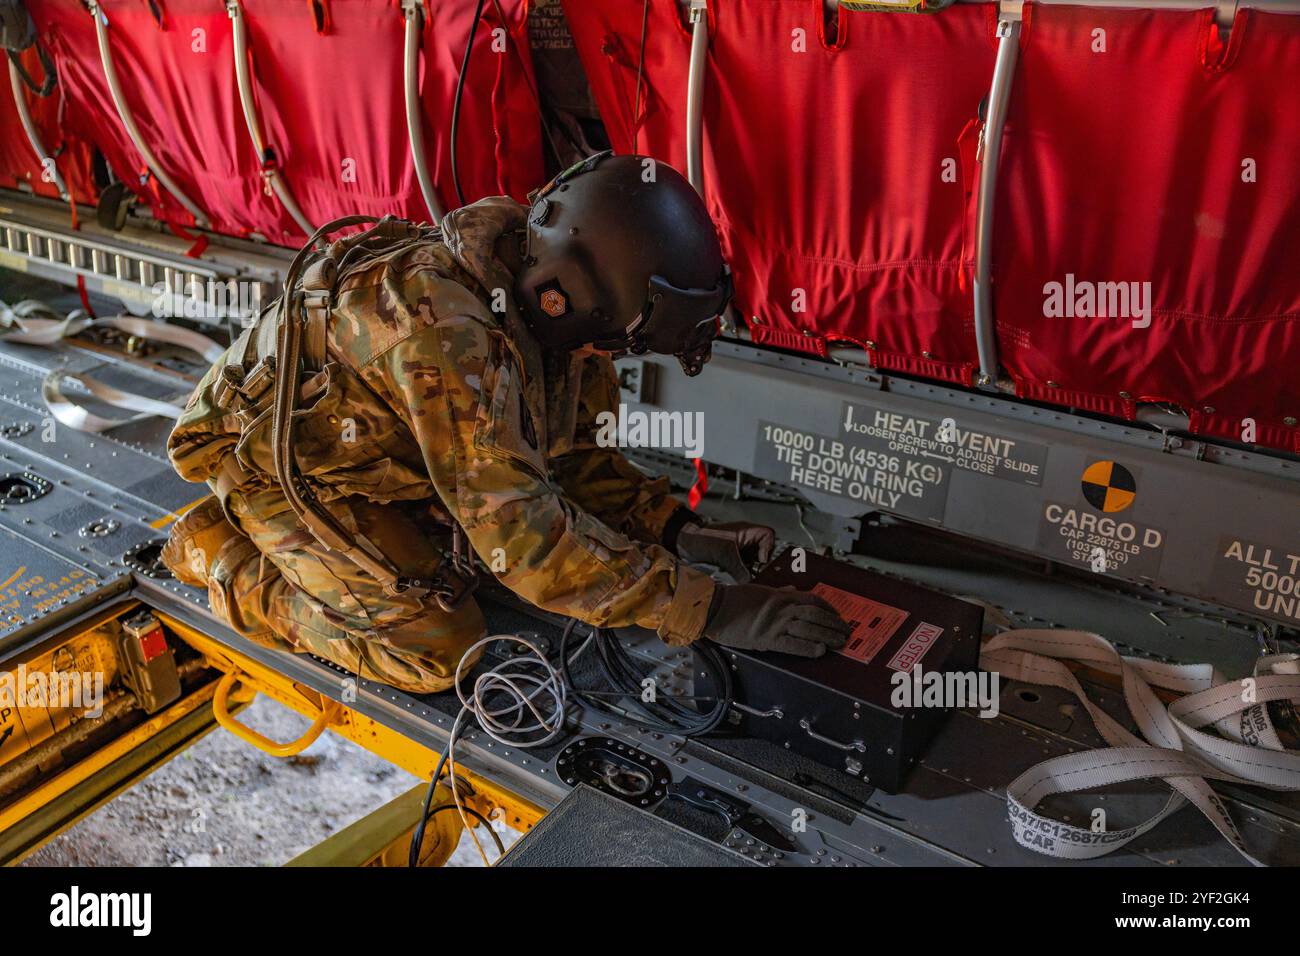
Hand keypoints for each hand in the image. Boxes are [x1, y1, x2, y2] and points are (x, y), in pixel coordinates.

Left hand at [676, 521, 775, 581]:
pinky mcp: (731, 560)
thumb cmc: (702, 539)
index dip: (767, 548)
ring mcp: (738, 550)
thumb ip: (740, 568)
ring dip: (748, 571)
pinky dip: (740, 574)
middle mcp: (745, 540)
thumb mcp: (724, 554)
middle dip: (758, 564)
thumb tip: (750, 582)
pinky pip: (742, 568)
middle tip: (752, 572)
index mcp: (747, 531)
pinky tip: (734, 577)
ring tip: (740, 575)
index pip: (768, 536)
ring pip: (753, 562)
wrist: (683, 544)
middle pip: (763, 552)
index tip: (760, 560)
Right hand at [702, 584, 850, 657]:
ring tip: (840, 643)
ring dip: (828, 636)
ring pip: (809, 628)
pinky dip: (808, 648)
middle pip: (816, 614)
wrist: (715, 608)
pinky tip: (820, 651)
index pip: (812, 599)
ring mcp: (775, 623)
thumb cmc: (734, 599)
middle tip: (846, 632)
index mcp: (780, 596)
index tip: (837, 615)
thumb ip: (778, 591)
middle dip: (834, 623)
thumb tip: (792, 589)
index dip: (829, 608)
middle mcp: (782, 608)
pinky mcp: (767, 639)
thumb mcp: (759, 591)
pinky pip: (793, 644)